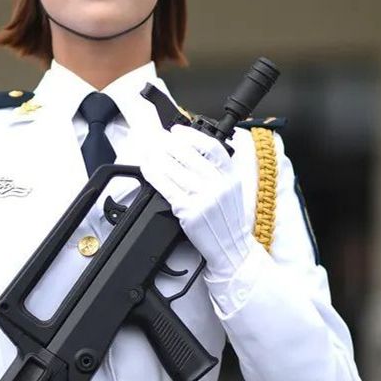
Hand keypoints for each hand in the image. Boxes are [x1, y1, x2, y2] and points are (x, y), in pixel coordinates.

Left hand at [140, 125, 252, 280]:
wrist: (232, 249)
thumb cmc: (229, 220)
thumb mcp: (232, 189)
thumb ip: (217, 170)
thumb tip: (190, 150)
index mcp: (231, 176)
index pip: (212, 147)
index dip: (191, 136)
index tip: (177, 131)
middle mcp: (218, 184)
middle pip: (188, 154)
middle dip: (169, 144)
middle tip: (158, 140)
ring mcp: (204, 198)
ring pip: (174, 169)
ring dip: (157, 157)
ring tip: (149, 152)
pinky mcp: (189, 211)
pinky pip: (166, 187)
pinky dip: (154, 175)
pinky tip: (148, 168)